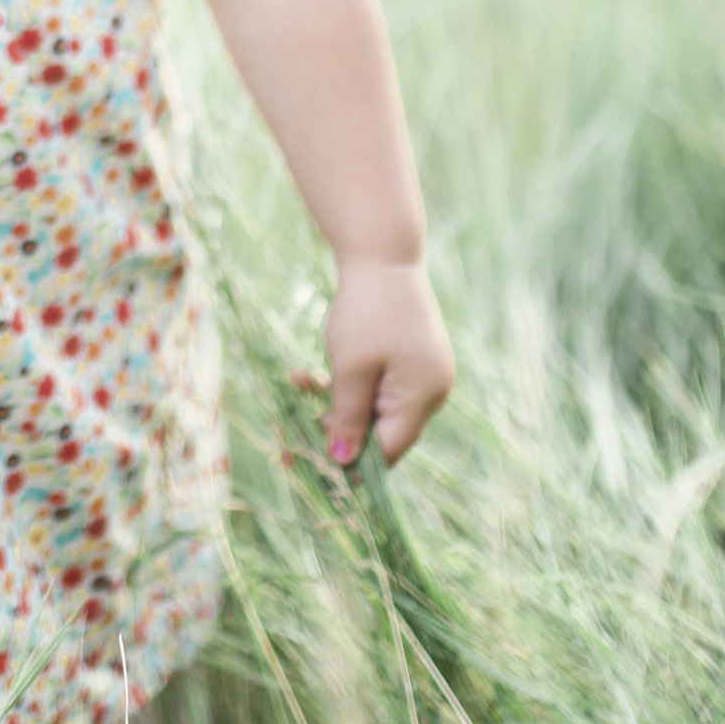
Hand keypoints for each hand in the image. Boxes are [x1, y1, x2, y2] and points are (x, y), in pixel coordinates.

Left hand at [317, 257, 453, 469]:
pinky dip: (347, 383)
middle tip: (292, 431)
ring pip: (374, 407)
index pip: (388, 449)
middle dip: (337, 428)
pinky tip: (310, 371)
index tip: (310, 467)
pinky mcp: (411, 360)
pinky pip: (377, 385)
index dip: (351, 463)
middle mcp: (432, 390)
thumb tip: (343, 464)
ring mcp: (424, 374)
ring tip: (298, 379)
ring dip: (335, 401)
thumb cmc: (366, 312)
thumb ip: (348, 418)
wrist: (381, 255)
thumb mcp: (350, 369)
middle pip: (381, 431)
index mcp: (423, 396)